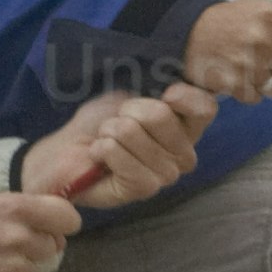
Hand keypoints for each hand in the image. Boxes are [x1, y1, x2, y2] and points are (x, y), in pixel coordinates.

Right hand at [0, 187, 83, 271]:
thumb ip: (17, 212)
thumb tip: (49, 223)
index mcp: (12, 208)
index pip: (66, 217)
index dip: (64, 223)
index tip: (56, 228)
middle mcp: (17, 237)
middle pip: (53, 245)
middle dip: (37, 245)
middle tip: (9, 245)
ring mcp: (12, 268)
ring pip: (34, 267)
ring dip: (19, 265)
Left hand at [22, 83, 214, 208]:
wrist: (66, 151)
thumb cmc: (98, 122)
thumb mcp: (126, 93)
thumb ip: (152, 85)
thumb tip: (171, 82)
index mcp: (186, 126)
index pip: (205, 108)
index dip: (186, 96)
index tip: (166, 93)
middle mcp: (183, 153)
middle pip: (162, 115)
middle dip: (128, 111)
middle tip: (117, 122)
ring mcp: (166, 174)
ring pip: (135, 133)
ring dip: (110, 131)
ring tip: (105, 139)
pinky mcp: (144, 189)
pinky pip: (122, 157)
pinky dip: (102, 149)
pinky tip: (99, 156)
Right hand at [179, 0, 271, 99]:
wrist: (188, 32)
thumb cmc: (234, 18)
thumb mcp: (265, 6)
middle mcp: (264, 43)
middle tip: (263, 52)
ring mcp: (248, 67)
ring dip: (267, 79)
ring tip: (247, 62)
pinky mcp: (234, 86)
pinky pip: (257, 97)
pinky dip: (249, 89)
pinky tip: (236, 72)